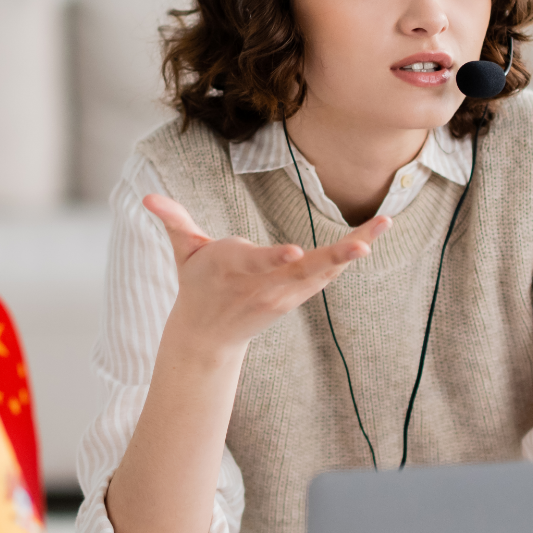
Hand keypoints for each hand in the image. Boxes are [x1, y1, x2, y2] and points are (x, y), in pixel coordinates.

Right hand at [144, 195, 390, 354]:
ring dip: (354, 249)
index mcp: (235, 268)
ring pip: (325, 270)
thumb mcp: (182, 253)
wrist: (208, 336)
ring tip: (383, 224)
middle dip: (336, 255)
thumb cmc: (196, 285)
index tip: (297, 253)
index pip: (260, 263)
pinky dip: (349, 256)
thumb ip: (173, 221)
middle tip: (365, 244)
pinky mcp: (298, 294)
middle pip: (305, 268)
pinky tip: (373, 235)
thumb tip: (148, 196)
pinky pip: (328, 273)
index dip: (277, 258)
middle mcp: (266, 283)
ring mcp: (286, 292)